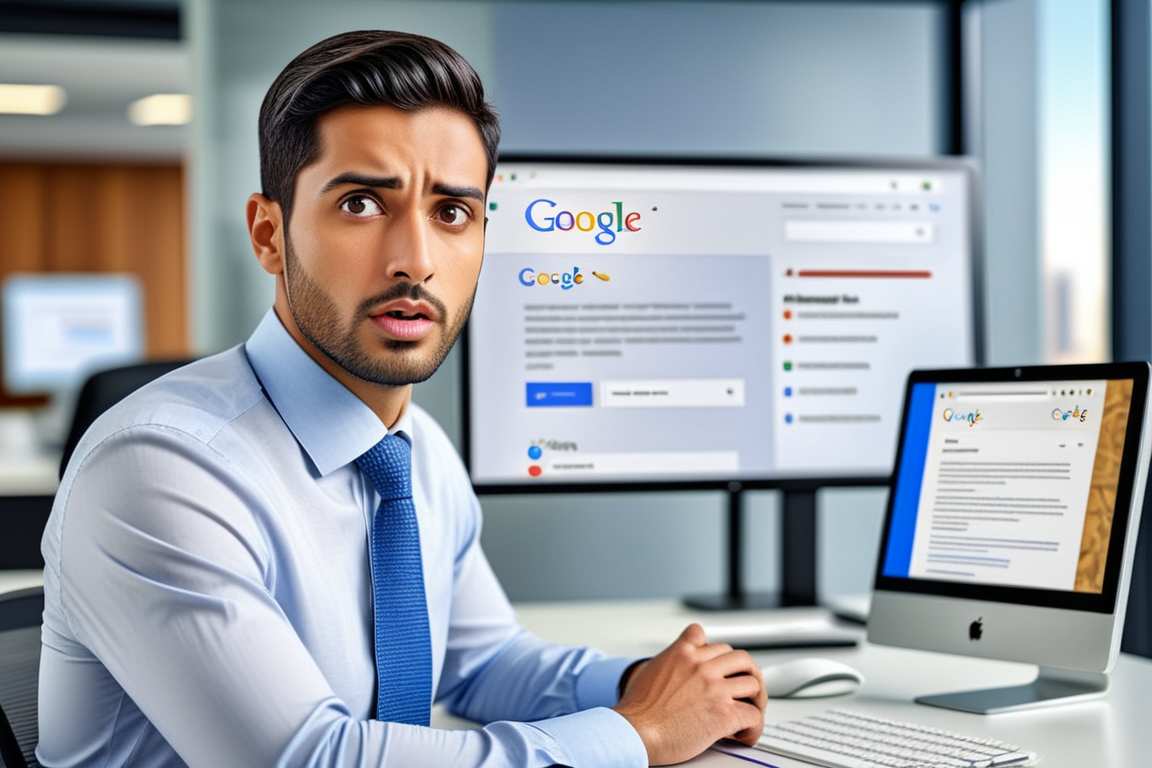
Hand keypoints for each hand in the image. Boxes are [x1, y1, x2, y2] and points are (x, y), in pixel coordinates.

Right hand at [613, 623, 766, 765]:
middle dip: (744, 673)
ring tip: (747, 711)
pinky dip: (753, 726)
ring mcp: (715, 688)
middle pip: (740, 657)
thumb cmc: (638, 710)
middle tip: (743, 688)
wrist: (634, 731)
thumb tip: (676, 671)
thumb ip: (669, 662)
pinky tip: (744, 733)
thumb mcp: (650, 670)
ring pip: (753, 683)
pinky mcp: (723, 714)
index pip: (706, 636)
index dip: (713, 650)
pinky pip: (754, 715)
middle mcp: (701, 666)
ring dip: (754, 699)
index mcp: (682, 653)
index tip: (717, 664)